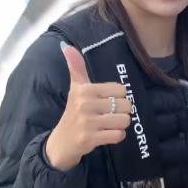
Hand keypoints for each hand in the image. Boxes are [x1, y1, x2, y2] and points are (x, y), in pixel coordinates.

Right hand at [44, 42, 130, 171]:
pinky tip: (105, 135)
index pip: (121, 90)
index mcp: (84, 90)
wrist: (61, 141)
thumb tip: (66, 46)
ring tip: (106, 125)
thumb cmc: (74, 112)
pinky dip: (116, 136)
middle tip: (106, 115)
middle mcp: (85, 104)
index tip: (105, 102)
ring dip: (119, 125)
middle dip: (120, 112)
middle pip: (126, 105)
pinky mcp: (90, 139)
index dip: (118, 97)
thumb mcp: (76, 88)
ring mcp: (87, 122)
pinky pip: (119, 135)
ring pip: (125, 120)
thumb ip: (76, 68)